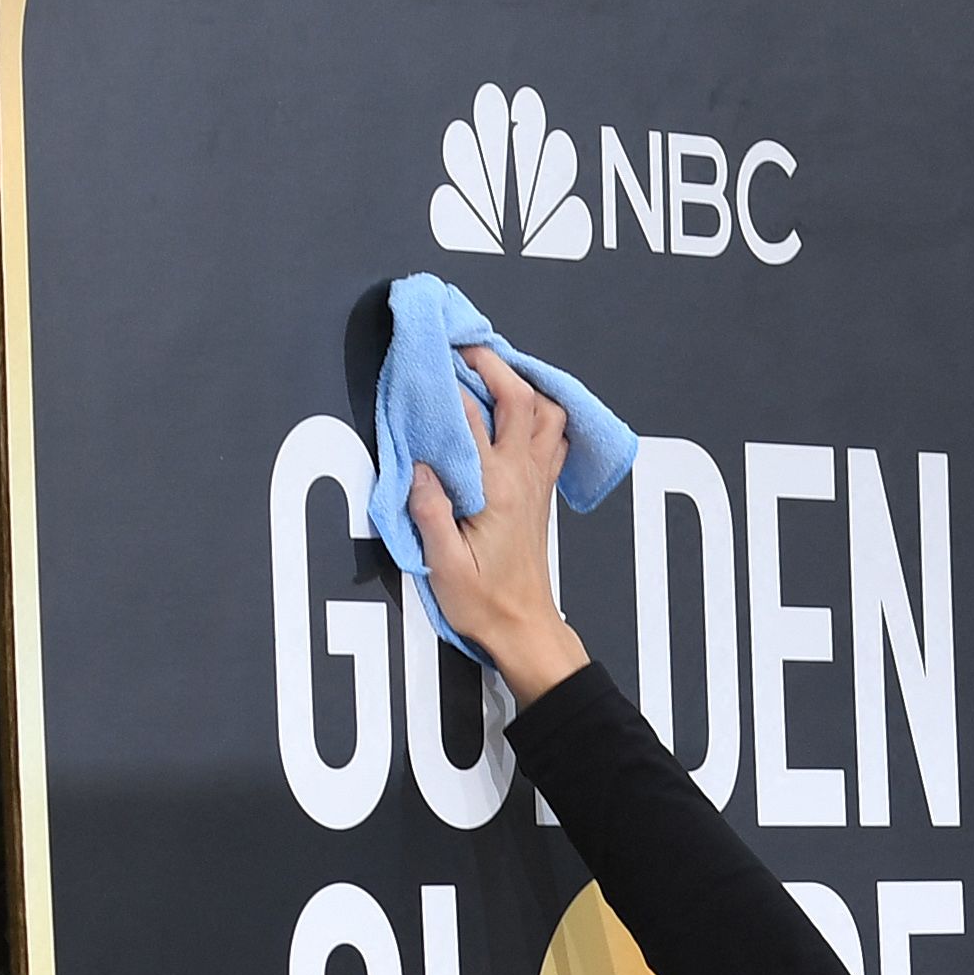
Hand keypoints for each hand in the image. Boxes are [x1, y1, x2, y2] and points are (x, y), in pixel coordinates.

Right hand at [407, 345, 590, 697]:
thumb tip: (420, 467)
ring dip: (524, 383)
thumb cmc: (485, 603)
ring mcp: (537, 481)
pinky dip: (541, 410)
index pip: (471, 418)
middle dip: (492, 364)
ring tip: (495, 370)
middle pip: (519, 397)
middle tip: (464, 347)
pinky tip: (524, 408)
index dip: (449, 382)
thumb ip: (430, 512)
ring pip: (547, 412)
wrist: (524, 627)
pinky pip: (553, 435)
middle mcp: (522, 476)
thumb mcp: (444, 564)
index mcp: (495, 488)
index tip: (430, 358)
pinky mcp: (541, 491)